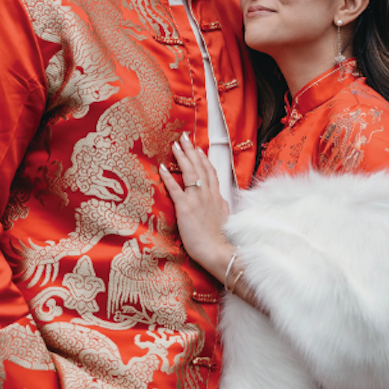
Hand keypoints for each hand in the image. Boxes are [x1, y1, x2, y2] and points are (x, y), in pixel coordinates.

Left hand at [159, 133, 234, 280]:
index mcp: (217, 197)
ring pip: (190, 172)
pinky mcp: (185, 208)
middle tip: (184, 137)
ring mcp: (197, 199)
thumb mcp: (225, 219)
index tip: (198, 148)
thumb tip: (220, 201)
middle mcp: (208, 194)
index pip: (210, 172)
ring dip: (182, 156)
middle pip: (200, 166)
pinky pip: (175, 188)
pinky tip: (162, 167)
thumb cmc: (221, 240)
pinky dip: (168, 177)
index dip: (203, 158)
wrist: (219, 251)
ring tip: (175, 145)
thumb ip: (221, 207)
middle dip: (191, 150)